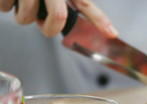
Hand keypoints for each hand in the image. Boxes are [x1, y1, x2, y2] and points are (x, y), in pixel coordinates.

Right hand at [0, 0, 117, 37]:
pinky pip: (5, 8)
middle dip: (49, 28)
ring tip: (23, 2)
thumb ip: (72, 2)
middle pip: (57, 18)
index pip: (85, 4)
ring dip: (23, 17)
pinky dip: (5, 6)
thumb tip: (85, 22)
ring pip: (27, 17)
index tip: (112, 33)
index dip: (100, 19)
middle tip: (44, 23)